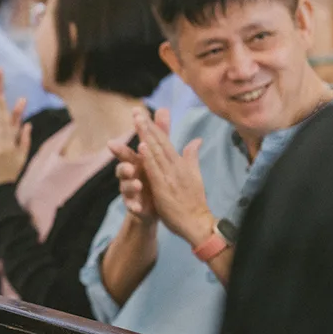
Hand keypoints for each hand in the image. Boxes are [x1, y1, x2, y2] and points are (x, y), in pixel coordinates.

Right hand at [109, 107, 168, 225]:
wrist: (156, 205)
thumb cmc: (155, 176)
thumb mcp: (160, 153)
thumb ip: (161, 133)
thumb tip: (164, 109)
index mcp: (139, 161)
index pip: (135, 146)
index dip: (135, 134)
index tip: (134, 121)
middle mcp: (132, 174)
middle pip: (123, 166)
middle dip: (123, 162)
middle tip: (126, 160)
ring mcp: (131, 190)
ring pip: (126, 186)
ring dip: (130, 185)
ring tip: (137, 184)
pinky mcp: (134, 205)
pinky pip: (131, 205)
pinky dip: (133, 205)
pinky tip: (136, 207)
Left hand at [133, 109, 213, 247]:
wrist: (197, 222)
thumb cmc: (194, 200)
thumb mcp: (194, 174)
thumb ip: (192, 156)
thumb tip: (196, 140)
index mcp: (180, 162)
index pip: (165, 141)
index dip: (154, 127)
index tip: (143, 113)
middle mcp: (175, 166)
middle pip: (159, 142)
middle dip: (147, 126)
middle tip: (136, 111)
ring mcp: (169, 176)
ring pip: (156, 153)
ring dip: (146, 136)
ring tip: (137, 121)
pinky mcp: (164, 188)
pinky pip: (155, 171)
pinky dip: (149, 158)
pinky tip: (142, 147)